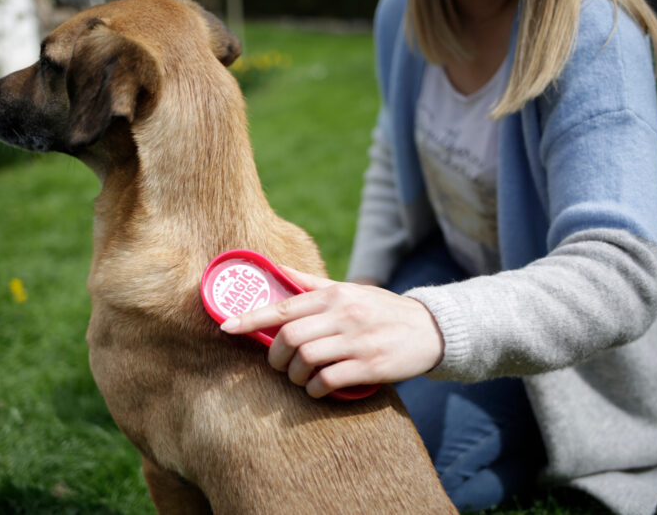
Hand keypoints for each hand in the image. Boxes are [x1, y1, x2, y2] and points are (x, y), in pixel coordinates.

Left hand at [219, 266, 444, 397]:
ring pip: (306, 360)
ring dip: (295, 375)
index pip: (283, 306)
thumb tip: (275, 267)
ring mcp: (357, 341)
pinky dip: (315, 389)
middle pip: (290, 337)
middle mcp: (343, 315)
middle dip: (275, 356)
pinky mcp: (370, 366)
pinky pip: (328, 381)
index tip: (226, 328)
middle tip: (278, 364)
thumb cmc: (380, 310)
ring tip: (301, 377)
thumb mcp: (349, 290)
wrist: (430, 330)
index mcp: (334, 295)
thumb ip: (312, 283)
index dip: (250, 319)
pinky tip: (318, 388)